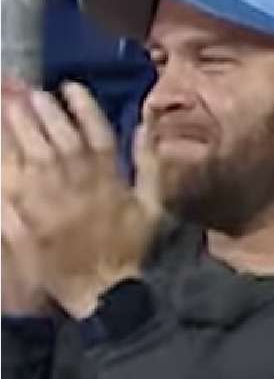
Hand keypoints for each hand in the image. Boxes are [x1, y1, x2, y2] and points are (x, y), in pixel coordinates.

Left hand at [2, 81, 159, 317]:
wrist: (105, 292)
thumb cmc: (130, 251)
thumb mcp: (153, 208)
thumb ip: (150, 167)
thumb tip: (146, 128)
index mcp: (110, 180)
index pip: (96, 133)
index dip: (82, 107)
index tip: (69, 87)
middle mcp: (78, 185)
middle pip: (57, 138)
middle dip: (41, 110)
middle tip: (26, 89)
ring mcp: (49, 201)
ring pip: (30, 154)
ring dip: (18, 126)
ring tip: (8, 104)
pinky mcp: (26, 219)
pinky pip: (8, 184)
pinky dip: (2, 163)